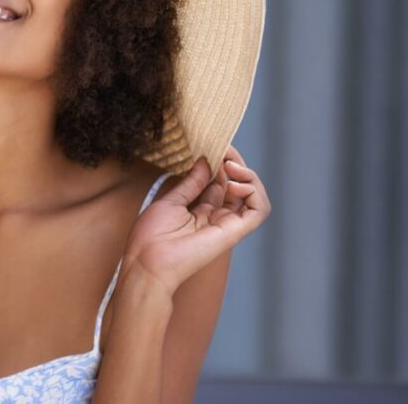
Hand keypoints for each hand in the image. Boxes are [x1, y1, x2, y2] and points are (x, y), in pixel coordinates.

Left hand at [120, 146, 271, 295]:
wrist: (148, 262)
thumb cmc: (152, 236)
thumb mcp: (172, 201)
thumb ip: (192, 182)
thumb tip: (206, 161)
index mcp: (201, 211)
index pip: (221, 182)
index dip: (221, 162)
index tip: (214, 146)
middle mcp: (217, 217)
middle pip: (239, 186)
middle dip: (236, 164)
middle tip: (224, 150)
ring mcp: (227, 224)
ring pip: (254, 197)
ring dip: (248, 176)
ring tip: (230, 166)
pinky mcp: (234, 232)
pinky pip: (259, 210)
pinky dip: (253, 192)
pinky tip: (234, 183)